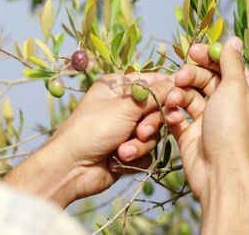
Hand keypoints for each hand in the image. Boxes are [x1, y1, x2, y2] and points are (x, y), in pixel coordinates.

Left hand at [4, 73, 173, 206]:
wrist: (72, 168)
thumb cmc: (93, 129)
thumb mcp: (125, 107)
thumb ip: (155, 95)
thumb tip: (177, 82)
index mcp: (118, 86)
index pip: (153, 81)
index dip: (167, 90)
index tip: (177, 100)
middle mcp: (122, 105)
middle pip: (157, 109)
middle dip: (151, 124)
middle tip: (140, 132)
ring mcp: (125, 128)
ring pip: (153, 133)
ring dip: (140, 144)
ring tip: (122, 151)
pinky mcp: (128, 149)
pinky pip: (147, 150)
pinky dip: (136, 156)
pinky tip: (119, 160)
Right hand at [155, 37, 248, 233]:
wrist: (219, 171)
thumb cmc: (232, 128)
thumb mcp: (235, 88)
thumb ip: (231, 63)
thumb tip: (234, 40)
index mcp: (244, 91)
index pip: (225, 66)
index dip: (209, 57)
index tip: (193, 52)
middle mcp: (226, 103)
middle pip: (204, 79)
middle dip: (190, 76)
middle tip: (180, 77)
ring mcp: (207, 119)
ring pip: (187, 96)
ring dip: (178, 94)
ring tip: (173, 100)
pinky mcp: (190, 132)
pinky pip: (177, 115)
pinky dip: (173, 113)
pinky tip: (172, 116)